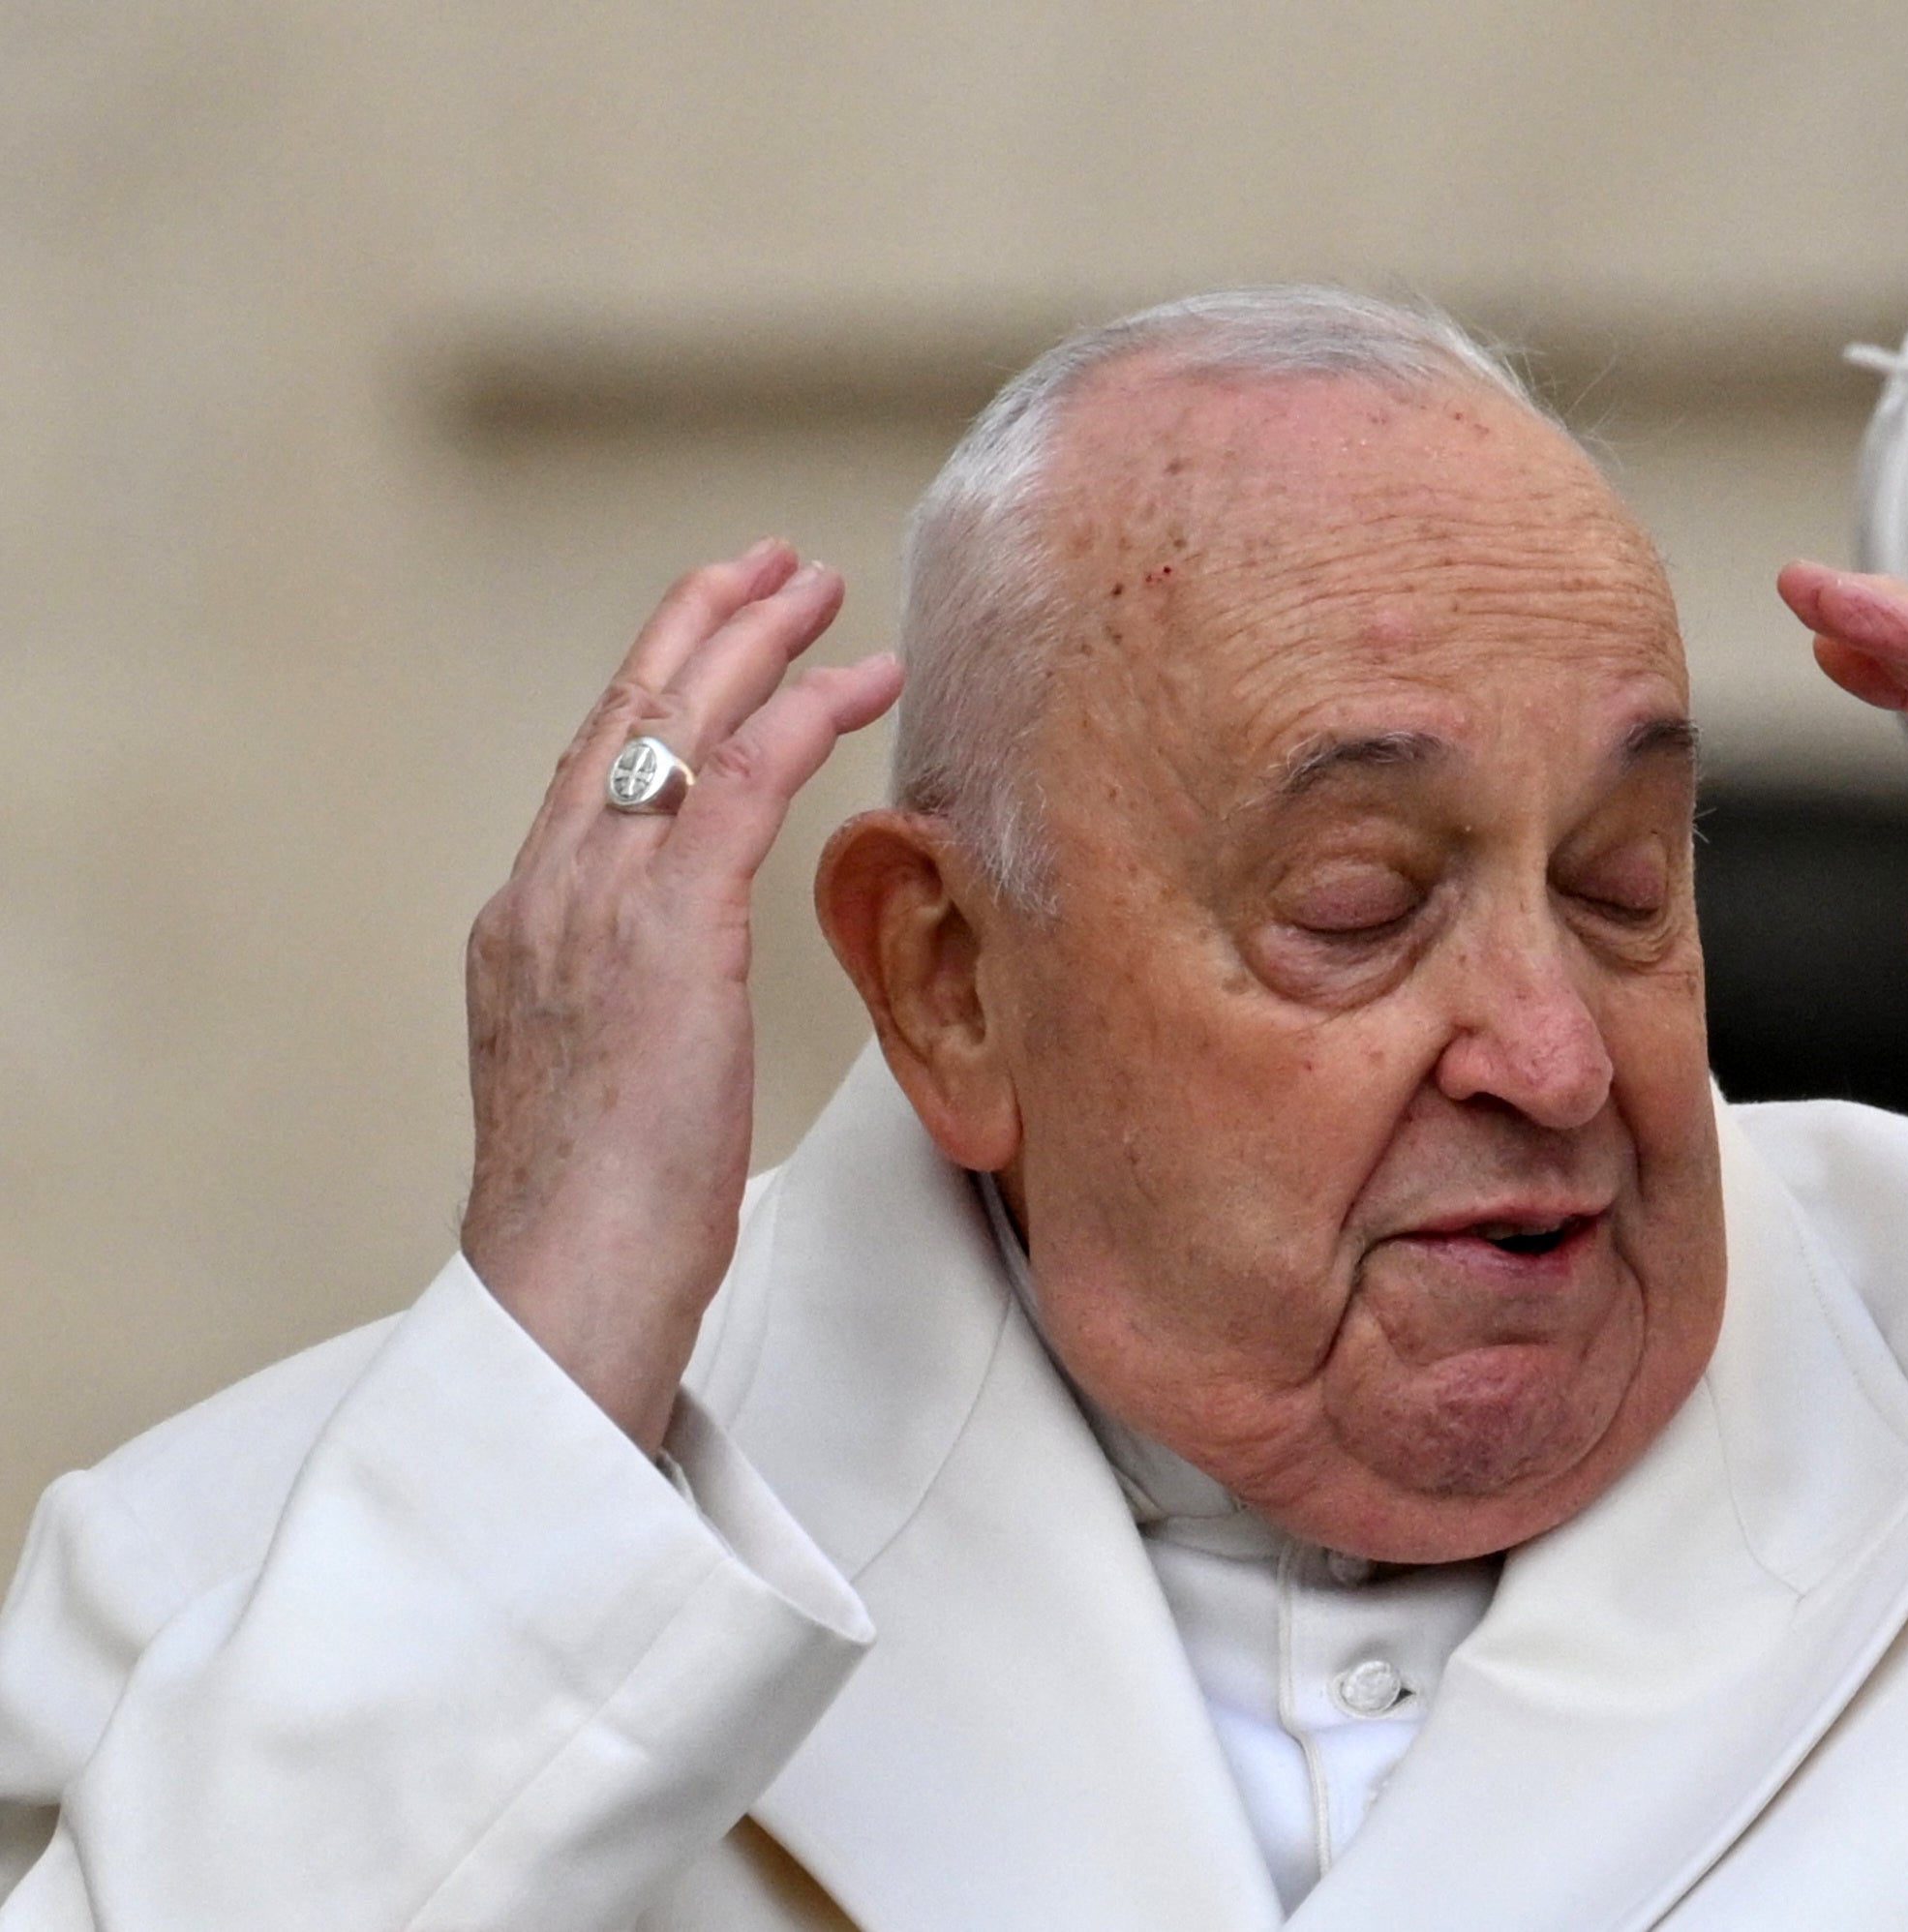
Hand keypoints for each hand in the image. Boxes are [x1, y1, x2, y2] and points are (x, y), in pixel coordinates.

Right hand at [460, 541, 902, 1447]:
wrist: (563, 1288)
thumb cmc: (598, 1225)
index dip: (652, 688)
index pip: (593, 773)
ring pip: (680, 724)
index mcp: (525, 927)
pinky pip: (742, 781)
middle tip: (767, 567)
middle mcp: (548, 893)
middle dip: (700, 627)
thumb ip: (639, 1015)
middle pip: (627, 717)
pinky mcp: (668, 932)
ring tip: (819, 587)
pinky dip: (802, 713)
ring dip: (757, 642)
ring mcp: (598, 905)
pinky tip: (859, 678)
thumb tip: (683, 1012)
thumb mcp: (607, 1086)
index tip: (704, 635)